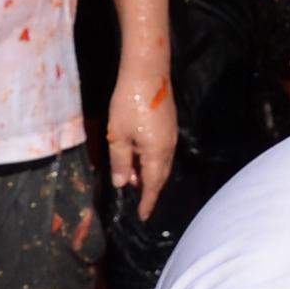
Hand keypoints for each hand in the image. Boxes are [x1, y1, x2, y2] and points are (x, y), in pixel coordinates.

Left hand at [108, 70, 175, 217]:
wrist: (148, 72)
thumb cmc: (128, 104)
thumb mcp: (118, 135)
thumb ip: (120, 162)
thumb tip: (123, 184)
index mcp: (156, 153)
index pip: (153, 185)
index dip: (147, 201)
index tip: (143, 216)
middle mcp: (168, 147)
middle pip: (160, 176)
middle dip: (149, 188)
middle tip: (136, 195)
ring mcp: (171, 135)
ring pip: (162, 163)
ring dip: (149, 173)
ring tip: (133, 175)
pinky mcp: (169, 124)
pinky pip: (163, 151)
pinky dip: (152, 160)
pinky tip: (139, 154)